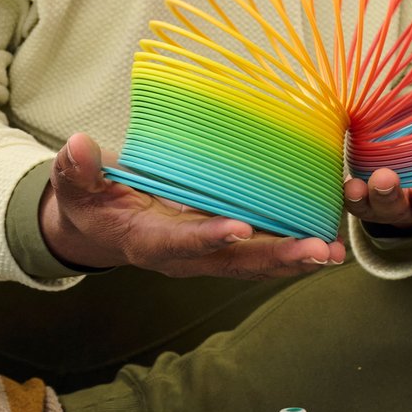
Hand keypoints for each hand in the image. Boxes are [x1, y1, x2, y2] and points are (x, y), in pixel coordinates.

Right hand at [40, 134, 345, 277]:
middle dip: (275, 259)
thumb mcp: (76, 187)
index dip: (208, 238)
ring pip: (255, 265)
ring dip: (295, 260)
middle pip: (233, 264)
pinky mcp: (223, 247)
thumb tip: (78, 146)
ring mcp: (206, 255)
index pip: (180, 244)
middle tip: (316, 252)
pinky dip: (294, 251)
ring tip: (335, 253)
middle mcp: (183, 257)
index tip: (240, 229)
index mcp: (148, 241)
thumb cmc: (90, 202)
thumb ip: (78, 171)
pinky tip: (330, 246)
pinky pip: (262, 254)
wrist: (98, 228)